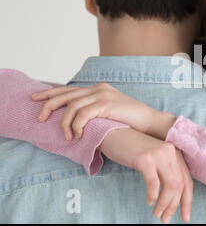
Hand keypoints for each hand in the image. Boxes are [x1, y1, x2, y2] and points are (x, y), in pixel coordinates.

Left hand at [31, 83, 173, 140]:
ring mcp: (102, 95)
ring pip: (72, 106)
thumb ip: (95, 112)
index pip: (69, 89)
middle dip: (48, 104)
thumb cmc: (131, 122)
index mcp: (99, 89)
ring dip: (65, 123)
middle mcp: (99, 89)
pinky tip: (78, 135)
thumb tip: (76, 121)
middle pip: (66, 94)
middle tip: (39, 117)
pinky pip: (82, 114)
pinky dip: (77, 125)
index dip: (50, 93)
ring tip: (67, 136)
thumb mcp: (110, 113)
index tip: (36, 99)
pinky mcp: (106, 104)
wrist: (150, 122)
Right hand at [101, 127, 192, 223]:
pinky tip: (149, 201)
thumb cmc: (133, 151)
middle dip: (174, 206)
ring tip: (157, 214)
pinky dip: (153, 195)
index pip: (187, 181)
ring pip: (171, 185)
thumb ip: (166, 172)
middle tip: (165, 219)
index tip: (185, 217)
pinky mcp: (145, 158)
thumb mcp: (154, 160)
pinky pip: (154, 183)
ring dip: (165, 204)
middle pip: (180, 185)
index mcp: (175, 154)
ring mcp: (159, 154)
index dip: (187, 201)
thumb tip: (173, 198)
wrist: (114, 134)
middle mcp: (170, 152)